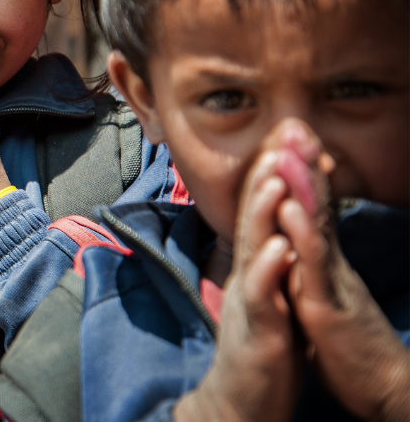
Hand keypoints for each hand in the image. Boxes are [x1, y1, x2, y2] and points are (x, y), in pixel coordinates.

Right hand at [175, 149, 300, 421]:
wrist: (241, 401)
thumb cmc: (261, 346)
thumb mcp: (270, 293)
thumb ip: (273, 258)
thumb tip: (280, 223)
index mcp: (254, 265)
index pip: (262, 209)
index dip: (274, 170)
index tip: (288, 134)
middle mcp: (246, 274)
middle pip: (254, 215)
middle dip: (266, 174)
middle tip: (279, 135)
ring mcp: (249, 300)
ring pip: (253, 247)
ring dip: (262, 210)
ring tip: (276, 176)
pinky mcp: (256, 330)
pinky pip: (260, 296)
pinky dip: (268, 269)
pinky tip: (279, 246)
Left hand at [275, 125, 409, 421]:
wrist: (378, 387)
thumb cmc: (346, 343)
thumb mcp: (322, 295)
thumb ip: (309, 268)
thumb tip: (295, 243)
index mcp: (324, 260)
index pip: (312, 208)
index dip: (302, 173)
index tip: (290, 137)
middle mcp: (330, 262)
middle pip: (316, 204)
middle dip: (303, 164)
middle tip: (292, 124)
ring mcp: (331, 280)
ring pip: (314, 225)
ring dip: (300, 187)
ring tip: (286, 152)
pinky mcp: (327, 305)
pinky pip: (312, 265)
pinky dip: (299, 234)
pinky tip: (286, 209)